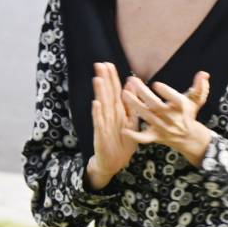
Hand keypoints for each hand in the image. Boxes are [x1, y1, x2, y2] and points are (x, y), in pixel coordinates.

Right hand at [88, 62, 138, 186]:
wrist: (114, 162)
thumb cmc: (122, 142)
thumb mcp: (131, 123)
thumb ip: (131, 106)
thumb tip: (132, 88)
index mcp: (118, 112)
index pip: (115, 92)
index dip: (112, 78)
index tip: (108, 64)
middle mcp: (110, 116)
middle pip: (107, 95)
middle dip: (104, 80)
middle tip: (100, 64)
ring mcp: (104, 125)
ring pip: (103, 106)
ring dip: (100, 93)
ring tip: (98, 79)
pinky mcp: (101, 135)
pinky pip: (100, 123)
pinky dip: (97, 114)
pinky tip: (96, 103)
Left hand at [122, 71, 214, 165]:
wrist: (188, 137)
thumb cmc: (189, 113)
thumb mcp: (196, 100)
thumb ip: (199, 87)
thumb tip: (203, 74)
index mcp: (182, 108)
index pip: (176, 100)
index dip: (167, 93)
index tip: (156, 84)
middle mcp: (171, 118)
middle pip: (156, 106)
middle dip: (143, 93)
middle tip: (132, 80)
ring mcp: (162, 128)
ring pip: (147, 116)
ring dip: (134, 105)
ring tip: (124, 93)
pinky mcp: (155, 136)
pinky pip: (144, 138)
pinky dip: (134, 136)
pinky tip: (123, 129)